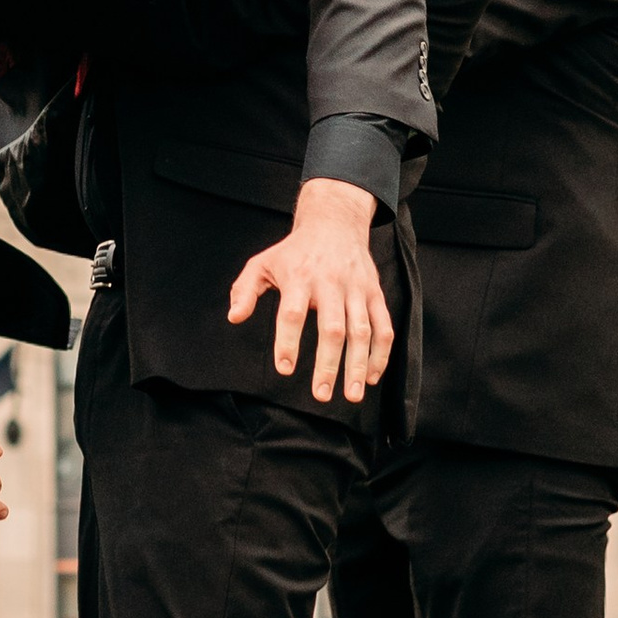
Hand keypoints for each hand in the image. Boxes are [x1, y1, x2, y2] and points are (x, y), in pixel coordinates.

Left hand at [226, 178, 391, 404]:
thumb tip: (234, 318)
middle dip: (328, 364)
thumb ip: (245, 290)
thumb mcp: (263, 262)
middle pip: (332, 328)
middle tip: (321, 395)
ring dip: (358, 365)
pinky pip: (383, 326)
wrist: (335, 222)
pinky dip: (381, 353)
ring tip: (353, 395)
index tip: (284, 369)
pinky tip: (372, 376)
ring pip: (362, 331)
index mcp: (299, 277)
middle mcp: (330, 283)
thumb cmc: (294, 251)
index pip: (292, 313)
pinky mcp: (375, 293)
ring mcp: (356, 289)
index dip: (288, 342)